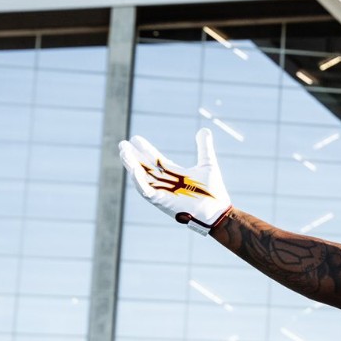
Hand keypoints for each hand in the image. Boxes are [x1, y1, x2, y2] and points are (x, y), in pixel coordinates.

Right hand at [118, 128, 232, 234]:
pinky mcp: (162, 201)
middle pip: (144, 167)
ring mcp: (162, 191)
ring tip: (123, 153)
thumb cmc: (213, 191)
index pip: (155, 159)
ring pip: (142, 178)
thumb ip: (204, 147)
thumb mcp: (207, 163)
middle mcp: (165, 182)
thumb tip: (204, 129)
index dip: (145, 149)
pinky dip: (139, 182)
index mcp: (173, 173)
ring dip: (132, 166)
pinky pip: (147, 191)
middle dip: (133, 156)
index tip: (136, 139)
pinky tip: (133, 170)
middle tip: (122, 144)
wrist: (218, 211)